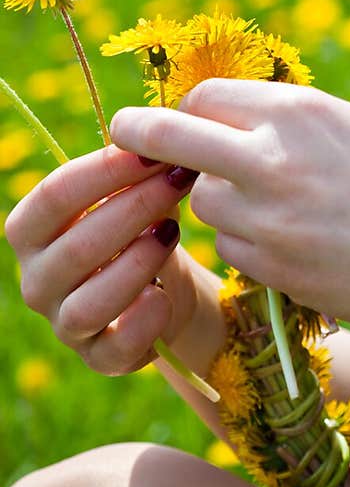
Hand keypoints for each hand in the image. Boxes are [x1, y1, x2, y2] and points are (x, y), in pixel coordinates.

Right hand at [5, 147, 201, 375]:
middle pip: (76, 247)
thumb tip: (166, 128)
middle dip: (133, 209)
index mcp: (33, 229)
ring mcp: (64, 322)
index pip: (52, 196)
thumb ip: (137, 169)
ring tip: (172, 234)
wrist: (167, 288)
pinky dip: (140, 323)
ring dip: (135, 265)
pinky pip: (111, 350)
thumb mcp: (136, 192)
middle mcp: (38, 278)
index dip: (102, 171)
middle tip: (179, 182)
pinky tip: (164, 297)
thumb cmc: (143, 226)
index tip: (151, 150)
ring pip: (87, 303)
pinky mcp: (97, 357)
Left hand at [107, 79, 349, 332]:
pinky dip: (249, 241)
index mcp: (299, 111)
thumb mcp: (349, 126)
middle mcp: (273, 157)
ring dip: (220, 200)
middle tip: (120, 131)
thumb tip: (221, 114)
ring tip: (277, 205)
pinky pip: (232, 246)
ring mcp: (267, 217)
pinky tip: (297, 241)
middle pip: (171, 136)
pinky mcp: (269, 267)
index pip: (205, 96)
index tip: (183, 118)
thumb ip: (286, 119)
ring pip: (203, 200)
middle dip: (138, 134)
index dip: (190, 107)